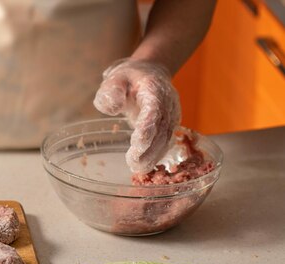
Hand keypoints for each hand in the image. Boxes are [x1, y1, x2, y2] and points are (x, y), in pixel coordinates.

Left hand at [94, 59, 180, 173]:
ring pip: (166, 139)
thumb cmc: (129, 78)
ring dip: (153, 156)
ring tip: (138, 169)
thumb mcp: (115, 78)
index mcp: (154, 90)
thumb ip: (112, 91)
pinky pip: (166, 142)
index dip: (147, 128)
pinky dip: (157, 155)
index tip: (136, 143)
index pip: (154, 111)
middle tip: (133, 164)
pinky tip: (145, 166)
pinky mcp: (171, 125)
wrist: (151, 73)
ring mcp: (172, 115)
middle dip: (149, 149)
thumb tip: (114, 107)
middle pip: (162, 129)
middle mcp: (168, 104)